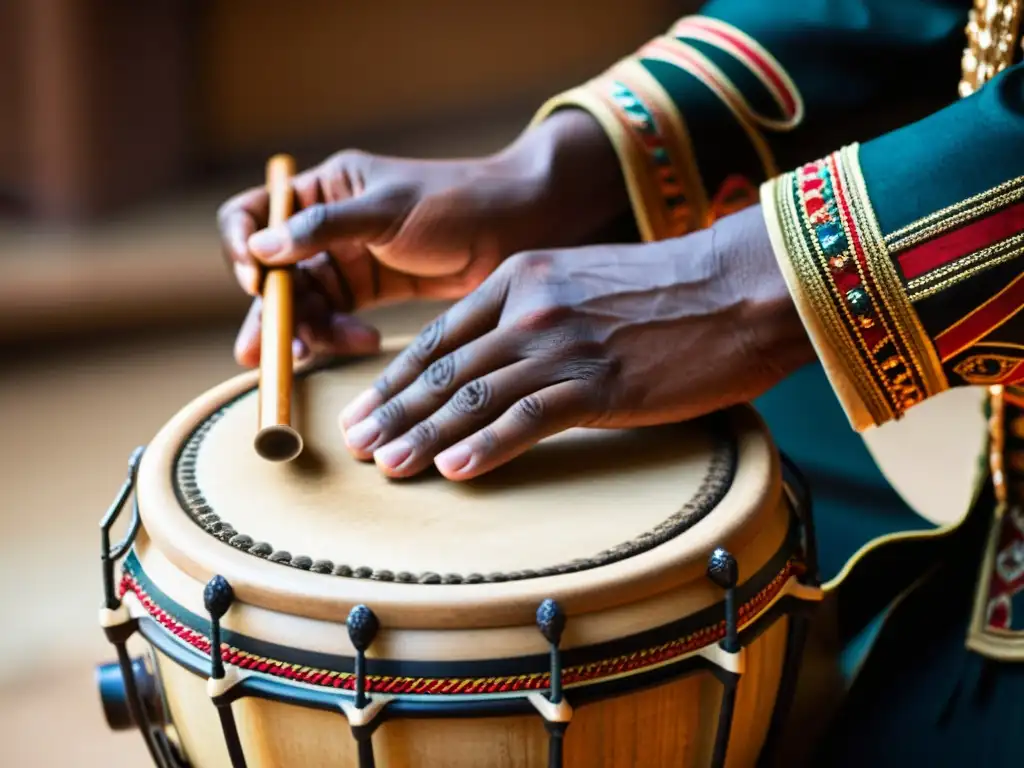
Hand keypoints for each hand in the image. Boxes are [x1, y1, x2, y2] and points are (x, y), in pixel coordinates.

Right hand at [218, 110, 628, 365]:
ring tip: (314, 354)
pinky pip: (339, 318)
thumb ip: (323, 228)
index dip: (242, 248)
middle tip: (262, 355)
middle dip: (270, 311)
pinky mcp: (374, 290)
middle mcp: (329, 224)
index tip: (253, 280)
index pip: (255, 213)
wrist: (520, 228)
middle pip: (276, 270)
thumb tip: (259, 250)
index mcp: (325, 188)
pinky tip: (362, 342)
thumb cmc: (456, 203)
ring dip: (307, 330)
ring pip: (307, 301)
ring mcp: (351, 259)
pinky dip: (340, 336)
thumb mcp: (385, 210)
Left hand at [337, 204, 815, 480]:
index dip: (397, 378)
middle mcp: (530, 308)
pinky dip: (486, 448)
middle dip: (393, 411)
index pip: (440, 335)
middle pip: (444, 369)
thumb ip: (534, 310)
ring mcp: (563, 345)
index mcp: (521, 278)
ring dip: (424, 437)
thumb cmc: (667, 290)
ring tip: (387, 468)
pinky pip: (527, 419)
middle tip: (355, 445)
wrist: (739, 287)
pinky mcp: (599, 384)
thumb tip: (497, 356)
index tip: (367, 408)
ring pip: (473, 397)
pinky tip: (454, 472)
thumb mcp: (583, 281)